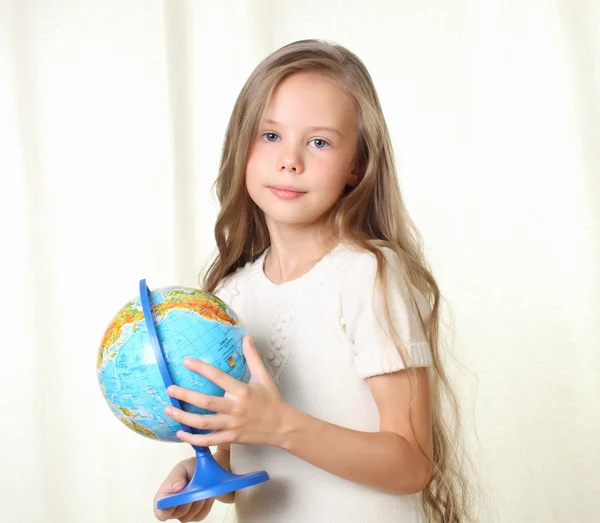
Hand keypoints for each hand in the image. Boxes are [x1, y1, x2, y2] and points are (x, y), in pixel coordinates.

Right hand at [153, 458, 214, 521]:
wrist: (203, 471)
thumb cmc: (188, 470)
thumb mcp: (182, 467)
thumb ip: (176, 476)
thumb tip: (176, 488)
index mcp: (163, 497)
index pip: (160, 512)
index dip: (167, 509)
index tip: (179, 498)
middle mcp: (171, 509)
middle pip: (178, 514)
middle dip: (188, 500)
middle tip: (196, 488)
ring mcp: (183, 514)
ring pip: (190, 515)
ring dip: (198, 501)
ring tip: (202, 487)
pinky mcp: (195, 515)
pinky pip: (201, 514)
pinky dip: (206, 504)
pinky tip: (206, 493)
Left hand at [164, 335, 289, 447]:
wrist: (282, 427)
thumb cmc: (271, 400)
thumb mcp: (263, 377)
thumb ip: (253, 357)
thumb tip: (247, 337)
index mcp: (243, 391)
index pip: (218, 377)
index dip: (202, 369)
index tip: (186, 362)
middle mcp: (236, 408)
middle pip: (207, 402)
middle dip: (186, 396)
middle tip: (170, 389)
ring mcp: (232, 425)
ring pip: (204, 423)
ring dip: (184, 418)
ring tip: (169, 410)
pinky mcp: (231, 438)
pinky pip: (209, 440)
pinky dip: (194, 439)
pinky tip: (180, 433)